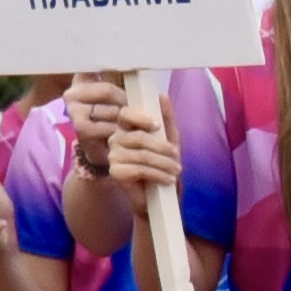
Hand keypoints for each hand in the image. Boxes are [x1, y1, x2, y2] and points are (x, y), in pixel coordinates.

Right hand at [85, 79, 181, 197]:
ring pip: (141, 155)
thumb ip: (166, 118)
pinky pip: (139, 169)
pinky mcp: (115, 172)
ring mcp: (113, 156)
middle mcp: (116, 139)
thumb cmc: (164, 164)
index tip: (157, 125)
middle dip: (162, 148)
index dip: (140, 117)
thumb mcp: (170, 139)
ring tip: (176, 170)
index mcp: (126, 127)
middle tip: (177, 156)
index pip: (125, 114)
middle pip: (138, 137)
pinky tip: (168, 179)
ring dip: (164, 163)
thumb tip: (162, 96)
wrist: (161, 195)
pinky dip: (158, 174)